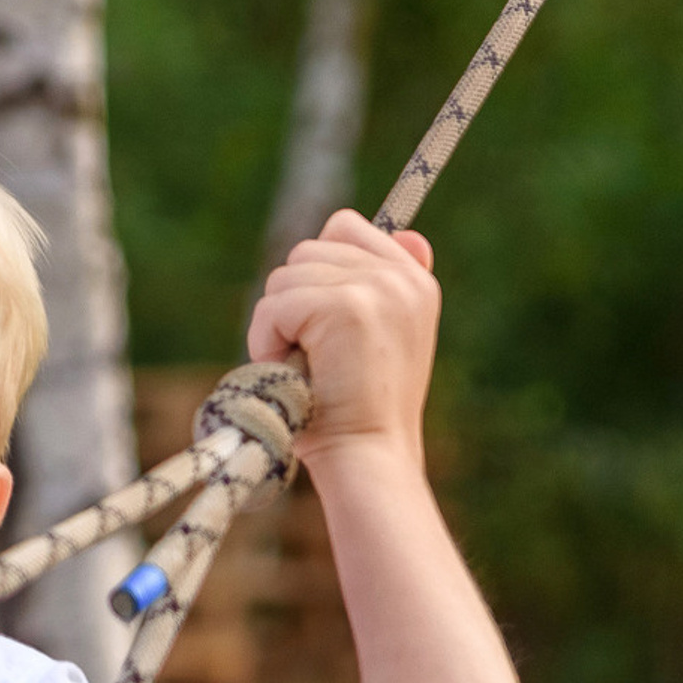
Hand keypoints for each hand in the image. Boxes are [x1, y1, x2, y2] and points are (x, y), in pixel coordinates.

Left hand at [247, 209, 437, 471]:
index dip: (316, 270)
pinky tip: (294, 372)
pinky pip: (275, 305)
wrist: (367, 455)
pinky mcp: (346, 306)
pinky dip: (267, 341)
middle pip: (305, 252)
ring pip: (285, 276)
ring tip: (307, 366)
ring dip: (278, 325)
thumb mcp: (382, 337)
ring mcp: (377, 288)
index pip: (345, 227)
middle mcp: (402, 277)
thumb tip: (410, 233)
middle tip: (314, 355)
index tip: (319, 322)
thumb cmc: (358, 408)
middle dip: (291, 304)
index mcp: (414, 279)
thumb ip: (382, 286)